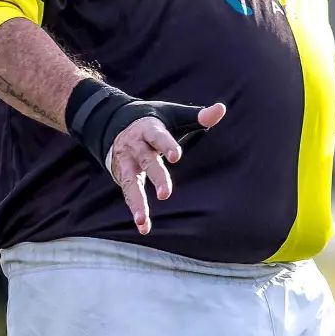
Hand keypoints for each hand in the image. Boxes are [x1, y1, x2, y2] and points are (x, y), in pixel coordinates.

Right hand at [109, 102, 225, 234]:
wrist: (113, 123)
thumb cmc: (153, 122)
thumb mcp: (174, 115)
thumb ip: (198, 116)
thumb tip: (221, 108)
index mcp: (150, 129)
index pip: (159, 137)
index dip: (167, 145)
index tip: (176, 156)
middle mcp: (136, 147)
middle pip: (147, 162)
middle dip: (156, 177)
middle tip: (166, 194)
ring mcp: (127, 163)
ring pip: (132, 183)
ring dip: (137, 202)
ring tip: (143, 219)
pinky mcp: (123, 176)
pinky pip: (128, 194)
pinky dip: (135, 210)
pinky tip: (144, 227)